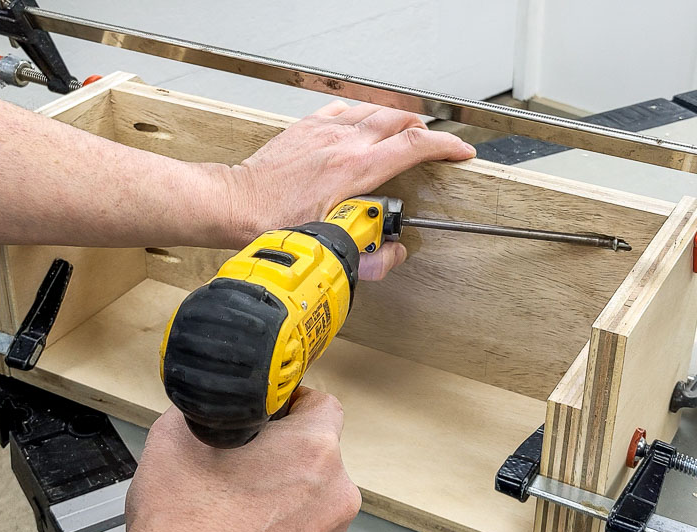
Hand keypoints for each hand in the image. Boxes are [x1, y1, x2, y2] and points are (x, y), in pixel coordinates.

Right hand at [100, 387, 358, 531]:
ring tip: (240, 501)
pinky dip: (286, 525)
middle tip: (243, 461)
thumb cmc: (182, 529)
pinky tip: (249, 528)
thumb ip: (209, 406)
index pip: (323, 402)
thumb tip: (213, 401)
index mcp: (313, 450)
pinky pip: (309, 527)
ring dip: (286, 490)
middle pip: (318, 451)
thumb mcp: (176, 435)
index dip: (290, 403)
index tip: (270, 414)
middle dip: (284, 451)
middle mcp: (335, 492)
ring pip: (314, 492)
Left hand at [227, 101, 475, 279]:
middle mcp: (342, 143)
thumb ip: (368, 257)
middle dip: (425, 131)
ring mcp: (323, 130)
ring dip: (396, 119)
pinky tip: (362, 124)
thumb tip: (393, 256)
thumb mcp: (328, 246)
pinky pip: (344, 109)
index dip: (446, 146)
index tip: (460, 152)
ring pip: (374, 110)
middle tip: (434, 145)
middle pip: (400, 120)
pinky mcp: (306, 126)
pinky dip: (362, 114)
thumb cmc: (273, 224)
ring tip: (404, 133)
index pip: (414, 146)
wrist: (235, 204)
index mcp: (355, 169)